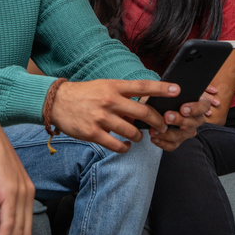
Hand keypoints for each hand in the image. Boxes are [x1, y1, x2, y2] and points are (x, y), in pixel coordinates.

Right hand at [50, 79, 181, 150]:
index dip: (161, 88)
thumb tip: (141, 111)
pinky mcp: (93, 133)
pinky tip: (125, 146)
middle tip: (164, 126)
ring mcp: (102, 117)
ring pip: (132, 131)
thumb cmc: (85, 94)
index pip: (143, 86)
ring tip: (138, 137)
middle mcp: (110, 101)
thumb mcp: (105, 87)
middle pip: (143, 112)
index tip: (177, 89)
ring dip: (139, 137)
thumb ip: (123, 96)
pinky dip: (125, 148)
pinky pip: (116, 145)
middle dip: (158, 122)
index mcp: (114, 87)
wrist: (57, 102)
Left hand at [149, 85, 217, 150]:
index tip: (182, 108)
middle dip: (179, 120)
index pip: (203, 107)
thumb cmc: (168, 94)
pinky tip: (154, 138)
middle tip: (167, 116)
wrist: (159, 104)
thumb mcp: (172, 89)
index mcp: (200, 104)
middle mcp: (196, 119)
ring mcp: (188, 131)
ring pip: (181, 136)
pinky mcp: (178, 141)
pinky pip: (173, 145)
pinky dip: (163, 143)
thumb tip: (168, 88)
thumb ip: (173, 90)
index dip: (194, 109)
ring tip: (154, 130)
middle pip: (192, 123)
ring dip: (167, 133)